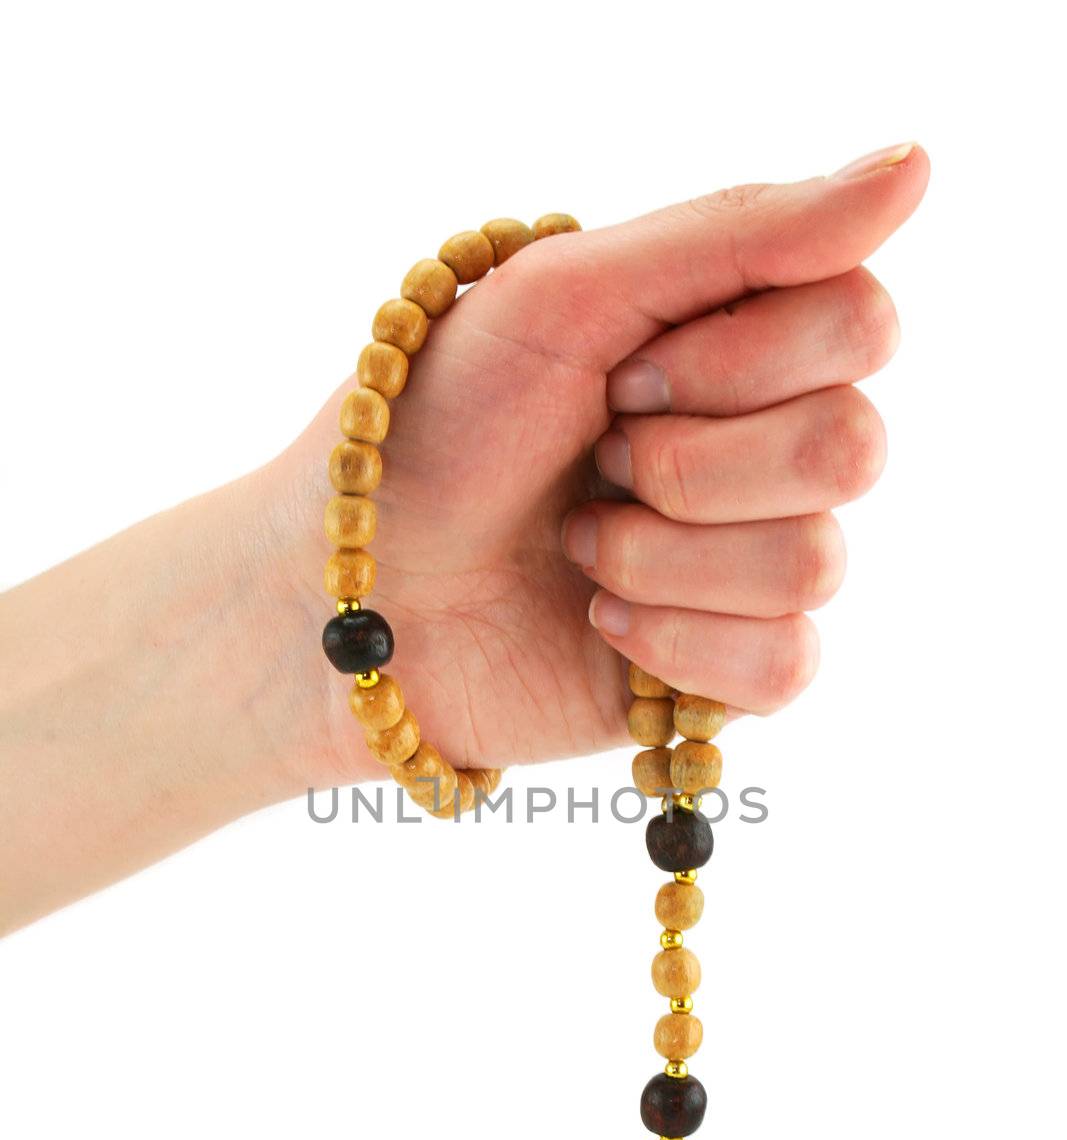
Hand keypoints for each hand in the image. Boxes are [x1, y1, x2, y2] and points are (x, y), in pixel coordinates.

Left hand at [261, 144, 927, 790]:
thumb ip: (741, 232)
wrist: (350, 593)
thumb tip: (919, 164)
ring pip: (813, 561)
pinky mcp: (729, 673)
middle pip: (851, 447)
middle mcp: (762, 448)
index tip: (621, 369)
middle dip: (692, 458)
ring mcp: (751, 565)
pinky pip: (785, 661)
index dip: (744, 356)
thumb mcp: (567, 295)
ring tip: (577, 548)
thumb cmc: (435, 431)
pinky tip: (602, 623)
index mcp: (736, 342)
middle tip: (595, 458)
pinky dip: (676, 639)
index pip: (859, 323)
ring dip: (663, 552)